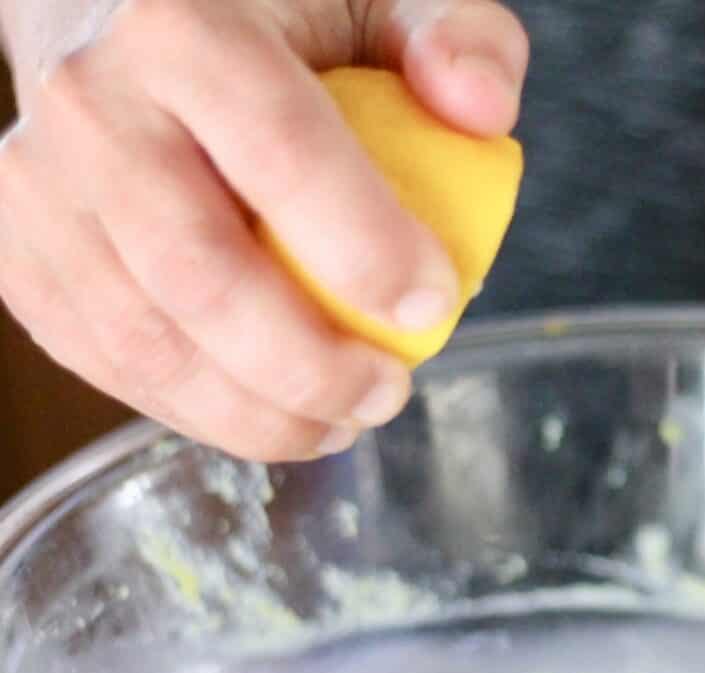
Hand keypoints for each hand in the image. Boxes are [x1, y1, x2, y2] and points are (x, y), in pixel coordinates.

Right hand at [0, 0, 527, 459]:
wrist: (107, 9)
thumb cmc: (260, 12)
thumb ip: (453, 33)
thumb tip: (481, 112)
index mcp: (181, 27)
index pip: (282, 152)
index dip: (365, 249)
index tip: (433, 305)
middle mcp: (90, 108)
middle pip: (201, 277)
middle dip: (309, 370)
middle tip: (388, 394)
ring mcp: (38, 193)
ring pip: (149, 345)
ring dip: (258, 417)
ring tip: (341, 422)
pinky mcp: (21, 257)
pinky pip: (112, 363)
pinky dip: (199, 412)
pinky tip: (270, 415)